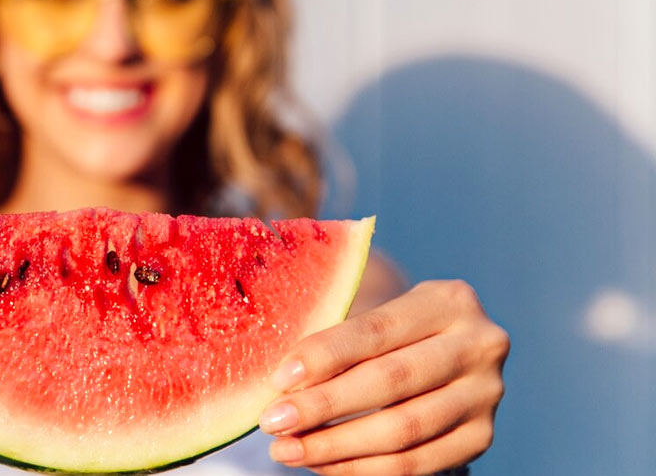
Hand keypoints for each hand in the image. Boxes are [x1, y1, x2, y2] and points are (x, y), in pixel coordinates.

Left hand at [258, 280, 508, 475]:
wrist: (443, 349)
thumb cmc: (389, 331)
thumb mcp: (373, 315)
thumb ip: (337, 341)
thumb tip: (283, 384)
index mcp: (448, 300)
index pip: (377, 330)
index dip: (325, 356)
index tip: (278, 379)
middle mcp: (478, 345)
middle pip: (391, 382)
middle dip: (324, 405)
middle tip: (274, 422)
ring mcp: (486, 394)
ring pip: (403, 430)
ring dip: (336, 446)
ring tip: (286, 450)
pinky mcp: (481, 437)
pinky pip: (416, 464)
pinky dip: (362, 468)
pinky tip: (321, 464)